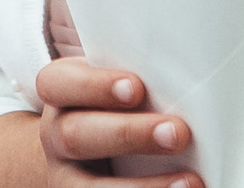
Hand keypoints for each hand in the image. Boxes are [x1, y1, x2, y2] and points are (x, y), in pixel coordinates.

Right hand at [31, 59, 196, 187]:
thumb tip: (189, 68)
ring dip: (143, 186)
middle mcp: (55, 135)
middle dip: (128, 135)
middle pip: (76, 136)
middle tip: (178, 133)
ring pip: (89, 187)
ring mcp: (65, 176)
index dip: (95, 87)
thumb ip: (136, 73)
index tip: (137, 88)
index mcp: (59, 91)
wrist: (97, 143)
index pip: (59, 84)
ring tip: (189, 182)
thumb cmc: (117, 98)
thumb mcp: (114, 78)